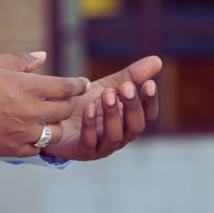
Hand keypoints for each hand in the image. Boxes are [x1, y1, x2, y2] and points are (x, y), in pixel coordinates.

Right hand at [0, 52, 88, 156]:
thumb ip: (23, 61)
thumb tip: (43, 56)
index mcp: (26, 88)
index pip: (66, 88)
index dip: (79, 85)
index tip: (83, 84)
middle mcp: (28, 112)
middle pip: (65, 111)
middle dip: (70, 104)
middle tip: (67, 100)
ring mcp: (20, 133)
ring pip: (54, 133)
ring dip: (55, 124)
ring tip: (49, 117)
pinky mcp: (10, 149)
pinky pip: (37, 149)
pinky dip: (39, 141)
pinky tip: (33, 133)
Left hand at [41, 55, 161, 161]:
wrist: (54, 118)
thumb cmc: (87, 103)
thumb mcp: (109, 86)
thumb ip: (131, 76)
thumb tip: (158, 60)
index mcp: (129, 122)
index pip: (148, 115)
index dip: (150, 101)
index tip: (149, 83)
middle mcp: (120, 136)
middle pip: (135, 127)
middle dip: (132, 107)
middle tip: (126, 87)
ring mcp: (102, 147)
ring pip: (115, 136)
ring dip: (112, 115)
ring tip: (107, 94)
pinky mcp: (81, 151)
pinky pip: (89, 142)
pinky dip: (90, 125)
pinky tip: (88, 107)